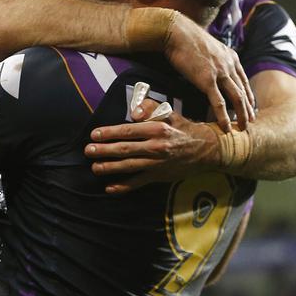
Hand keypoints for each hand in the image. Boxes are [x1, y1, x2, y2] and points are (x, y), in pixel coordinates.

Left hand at [86, 99, 220, 193]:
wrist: (207, 149)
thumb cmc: (183, 128)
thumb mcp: (169, 112)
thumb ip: (150, 107)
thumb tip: (134, 111)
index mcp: (157, 129)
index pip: (128, 131)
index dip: (110, 133)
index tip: (94, 135)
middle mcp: (156, 147)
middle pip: (125, 149)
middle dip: (105, 151)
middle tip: (88, 151)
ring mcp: (157, 163)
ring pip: (129, 167)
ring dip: (110, 168)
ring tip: (95, 167)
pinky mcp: (160, 176)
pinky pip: (139, 182)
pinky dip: (124, 186)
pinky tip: (110, 188)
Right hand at [165, 14, 254, 131]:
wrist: (176, 32)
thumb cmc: (185, 38)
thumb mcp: (207, 46)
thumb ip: (212, 57)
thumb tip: (208, 64)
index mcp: (230, 56)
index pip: (243, 80)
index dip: (248, 95)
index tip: (249, 105)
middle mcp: (229, 65)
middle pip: (244, 91)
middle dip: (248, 108)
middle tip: (250, 121)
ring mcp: (220, 73)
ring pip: (237, 98)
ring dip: (241, 115)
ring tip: (243, 127)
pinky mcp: (207, 80)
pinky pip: (219, 103)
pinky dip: (223, 117)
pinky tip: (225, 127)